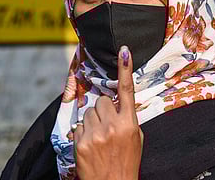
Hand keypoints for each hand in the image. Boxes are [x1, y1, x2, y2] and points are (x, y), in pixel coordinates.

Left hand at [74, 45, 143, 179]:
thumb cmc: (126, 163)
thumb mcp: (136, 140)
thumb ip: (128, 119)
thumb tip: (119, 104)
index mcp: (129, 124)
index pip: (127, 91)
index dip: (126, 69)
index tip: (123, 51)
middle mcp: (112, 126)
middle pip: (102, 101)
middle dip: (103, 110)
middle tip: (107, 126)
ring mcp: (95, 134)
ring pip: (88, 112)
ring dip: (92, 121)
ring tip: (99, 138)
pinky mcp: (81, 142)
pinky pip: (78, 126)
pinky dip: (83, 133)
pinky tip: (90, 145)